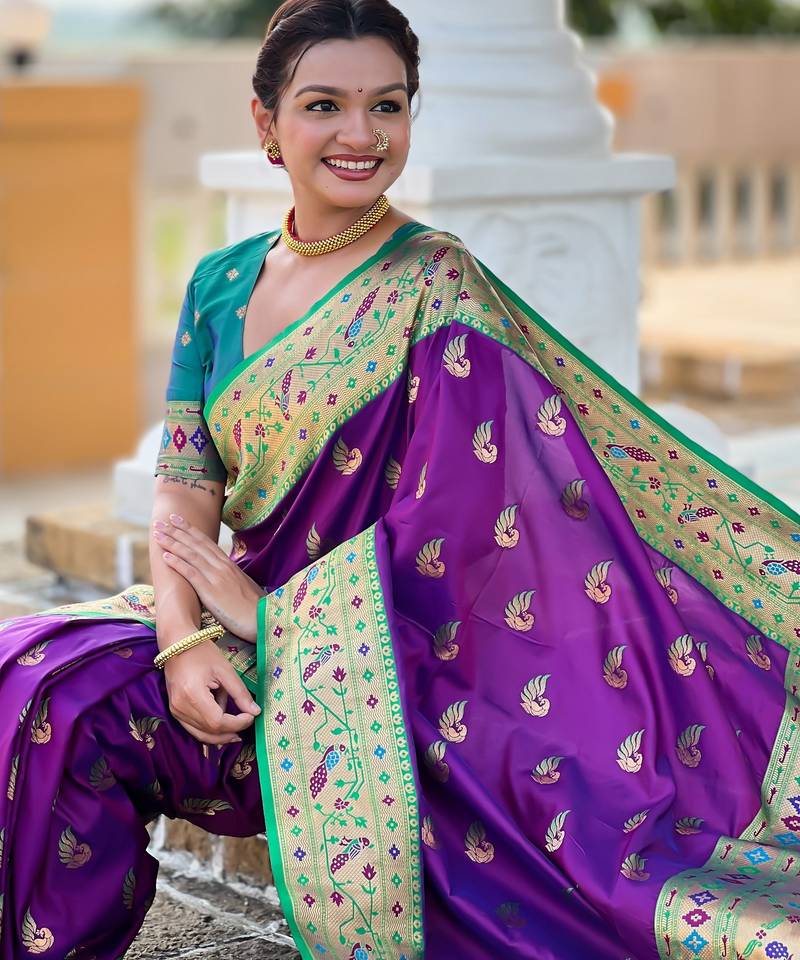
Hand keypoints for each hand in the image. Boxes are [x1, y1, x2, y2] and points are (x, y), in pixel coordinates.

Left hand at [153, 514, 261, 641]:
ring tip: (158, 534)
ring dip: (173, 543)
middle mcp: (222, 566)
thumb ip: (230, 578)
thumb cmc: (255, 607)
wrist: (263, 618)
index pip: (206, 542)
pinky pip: (191, 573)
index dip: (190, 530)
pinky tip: (165, 556)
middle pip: (196, 544)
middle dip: (177, 531)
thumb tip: (221, 577)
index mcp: (229, 565)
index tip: (177, 520)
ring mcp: (217, 577)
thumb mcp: (243, 586)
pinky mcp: (211, 592)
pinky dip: (177, 563)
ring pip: (191, 555)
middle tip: (161, 520)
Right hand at [162, 640, 260, 745]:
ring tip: (238, 727)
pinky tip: (224, 727)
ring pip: (201, 734)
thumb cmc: (202, 653)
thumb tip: (255, 712)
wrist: (177, 644)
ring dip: (221, 734)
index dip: (237, 723)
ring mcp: (175, 711)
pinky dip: (209, 731)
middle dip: (231, 731)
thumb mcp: (225, 670)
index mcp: (192, 694)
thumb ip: (240, 693)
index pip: (217, 721)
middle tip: (247, 723)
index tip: (252, 716)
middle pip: (209, 731)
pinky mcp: (175, 711)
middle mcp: (180, 707)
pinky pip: (193, 729)